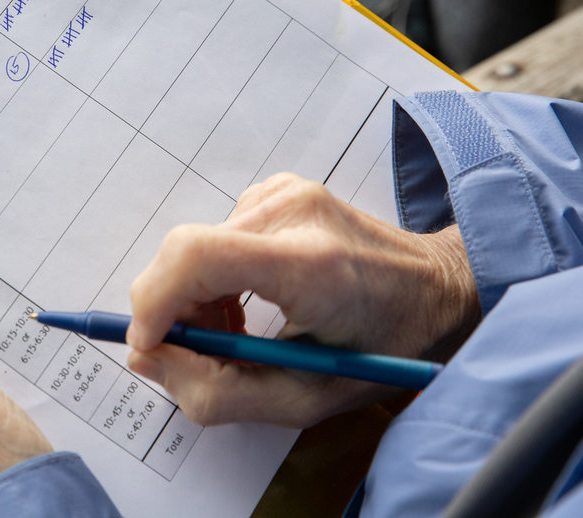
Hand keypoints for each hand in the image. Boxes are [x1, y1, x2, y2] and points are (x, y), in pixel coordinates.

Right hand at [126, 173, 478, 428]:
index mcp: (310, 264)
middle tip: (199, 350)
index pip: (198, 256)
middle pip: (187, 251)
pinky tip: (252, 299)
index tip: (149, 342)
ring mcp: (287, 192)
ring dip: (196, 296)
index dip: (155, 300)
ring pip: (196, 246)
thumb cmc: (382, 348)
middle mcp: (295, 213)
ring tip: (237, 331)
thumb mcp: (304, 400)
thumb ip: (217, 392)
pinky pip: (219, 233)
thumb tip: (147, 359)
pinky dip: (217, 275)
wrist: (440, 288)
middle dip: (173, 309)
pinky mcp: (281, 188)